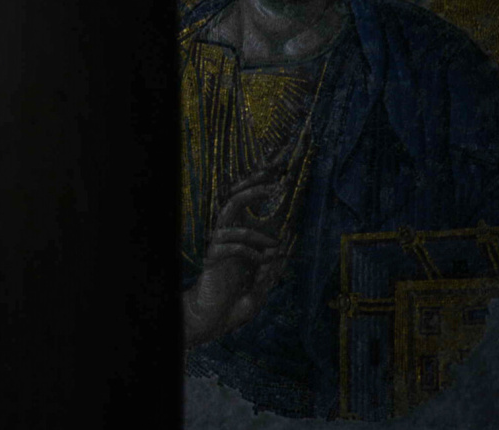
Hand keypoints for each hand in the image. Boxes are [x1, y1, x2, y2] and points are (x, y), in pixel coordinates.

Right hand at [184, 169, 287, 346]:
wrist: (214, 320)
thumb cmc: (236, 302)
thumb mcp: (262, 283)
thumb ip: (273, 266)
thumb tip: (287, 246)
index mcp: (238, 238)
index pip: (244, 205)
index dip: (256, 188)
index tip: (277, 178)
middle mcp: (226, 237)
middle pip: (232, 201)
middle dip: (252, 190)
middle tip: (273, 184)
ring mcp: (217, 247)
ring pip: (229, 222)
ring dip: (257, 233)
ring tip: (276, 246)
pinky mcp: (212, 259)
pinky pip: (228, 245)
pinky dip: (248, 250)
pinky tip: (261, 262)